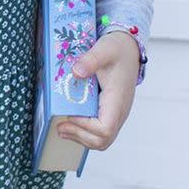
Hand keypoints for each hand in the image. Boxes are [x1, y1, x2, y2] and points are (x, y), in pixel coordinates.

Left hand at [55, 31, 138, 152]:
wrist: (128, 49)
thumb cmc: (118, 49)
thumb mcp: (104, 49)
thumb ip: (91, 59)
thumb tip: (76, 72)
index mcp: (117, 100)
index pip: (105, 128)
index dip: (85, 126)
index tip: (71, 114)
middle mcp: (119, 112)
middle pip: (103, 140)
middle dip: (79, 136)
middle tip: (60, 126)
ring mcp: (116, 114)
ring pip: (101, 140)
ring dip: (81, 137)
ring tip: (62, 128)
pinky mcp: (111, 112)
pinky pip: (100, 132)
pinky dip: (85, 132)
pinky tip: (71, 124)